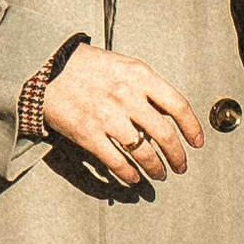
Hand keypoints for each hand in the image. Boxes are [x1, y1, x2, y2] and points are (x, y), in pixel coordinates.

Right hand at [42, 46, 203, 186]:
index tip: (197, 142)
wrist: (46, 67)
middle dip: (177, 154)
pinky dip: (128, 173)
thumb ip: (146, 86)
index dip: (192, 127)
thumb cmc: (86, 65)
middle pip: (164, 133)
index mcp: (140, 75)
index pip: (177, 105)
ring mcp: (107, 116)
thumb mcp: (123, 65)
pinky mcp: (87, 133)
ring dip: (155, 167)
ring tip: (160, 174)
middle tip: (181, 165)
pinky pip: (115, 161)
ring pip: (142, 151)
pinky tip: (134, 178)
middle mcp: (127, 96)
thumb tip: (167, 113)